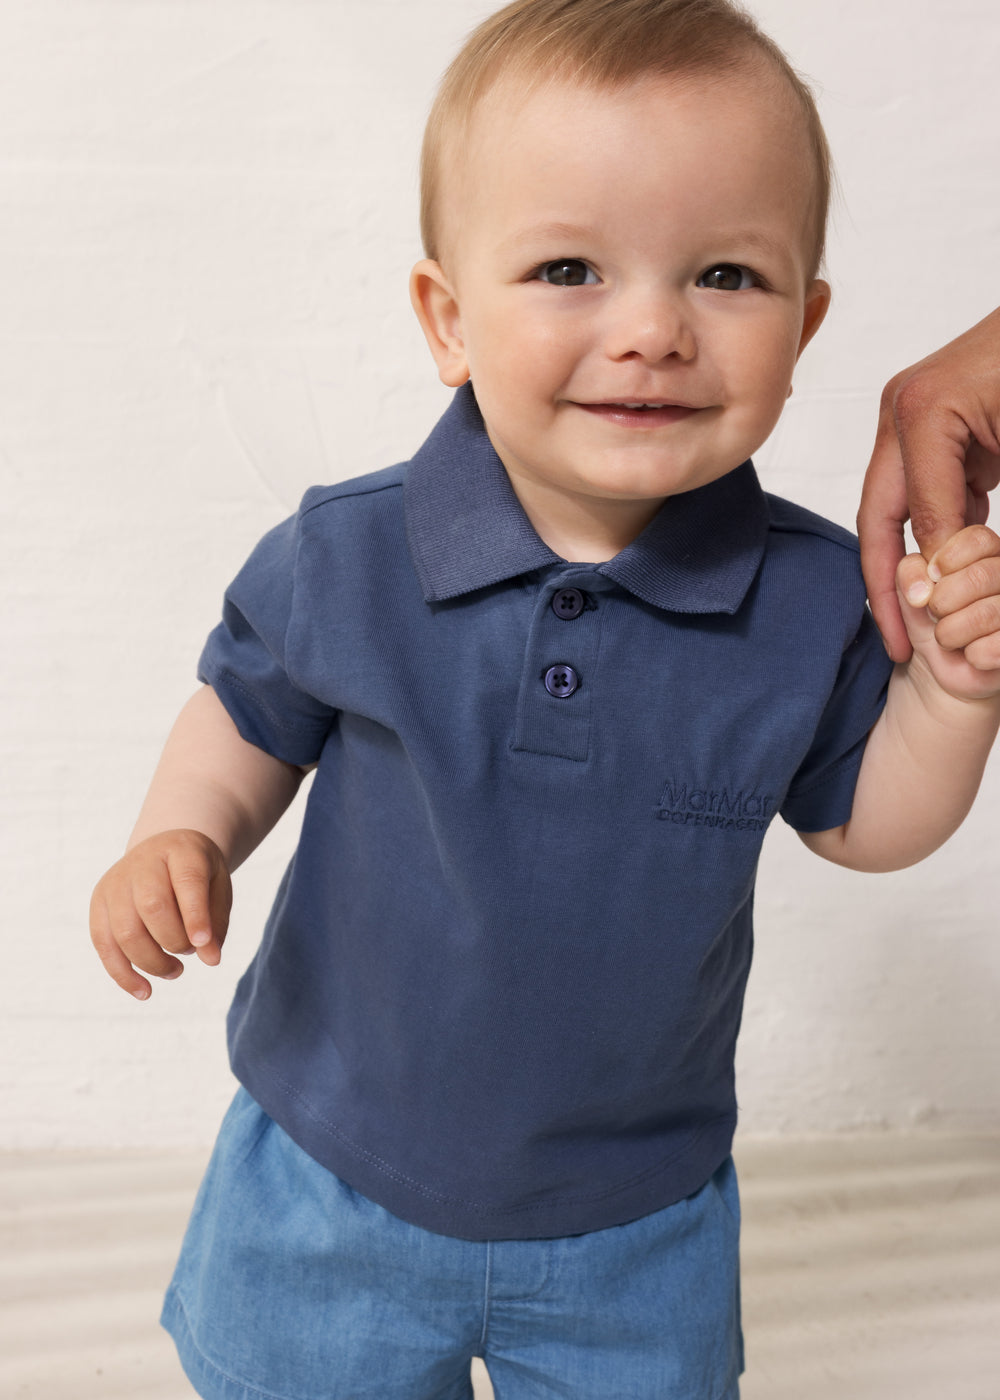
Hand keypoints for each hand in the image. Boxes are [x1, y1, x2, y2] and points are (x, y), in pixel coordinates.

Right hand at [90, 830, 231, 999]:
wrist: (163, 852)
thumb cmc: (196, 875)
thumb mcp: (217, 887)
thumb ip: (216, 921)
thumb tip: (210, 959)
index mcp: (180, 850)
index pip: (187, 881)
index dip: (195, 915)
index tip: (204, 945)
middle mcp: (142, 863)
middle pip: (152, 907)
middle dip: (175, 941)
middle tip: (191, 952)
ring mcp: (115, 883)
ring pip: (126, 931)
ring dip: (153, 962)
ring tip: (175, 971)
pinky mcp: (98, 904)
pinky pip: (103, 945)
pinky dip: (123, 974)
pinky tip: (145, 991)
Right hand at [859, 308, 999, 661]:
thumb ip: (972, 513)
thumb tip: (947, 573)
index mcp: (921, 410)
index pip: (917, 514)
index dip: (924, 576)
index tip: (931, 630)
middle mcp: (901, 413)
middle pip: (880, 516)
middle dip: (888, 585)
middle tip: (900, 645)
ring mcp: (909, 417)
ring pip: (895, 509)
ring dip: (906, 564)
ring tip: (914, 624)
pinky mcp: (928, 426)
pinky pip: (921, 493)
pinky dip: (932, 535)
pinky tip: (941, 579)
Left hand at [896, 525, 999, 701]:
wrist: (939, 671)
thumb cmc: (930, 625)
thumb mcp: (910, 595)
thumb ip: (910, 574)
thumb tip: (925, 576)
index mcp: (987, 556)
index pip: (979, 539)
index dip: (947, 560)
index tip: (932, 579)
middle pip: (982, 575)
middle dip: (942, 602)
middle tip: (935, 615)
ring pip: (989, 612)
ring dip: (952, 632)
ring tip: (947, 638)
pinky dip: (976, 655)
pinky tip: (972, 654)